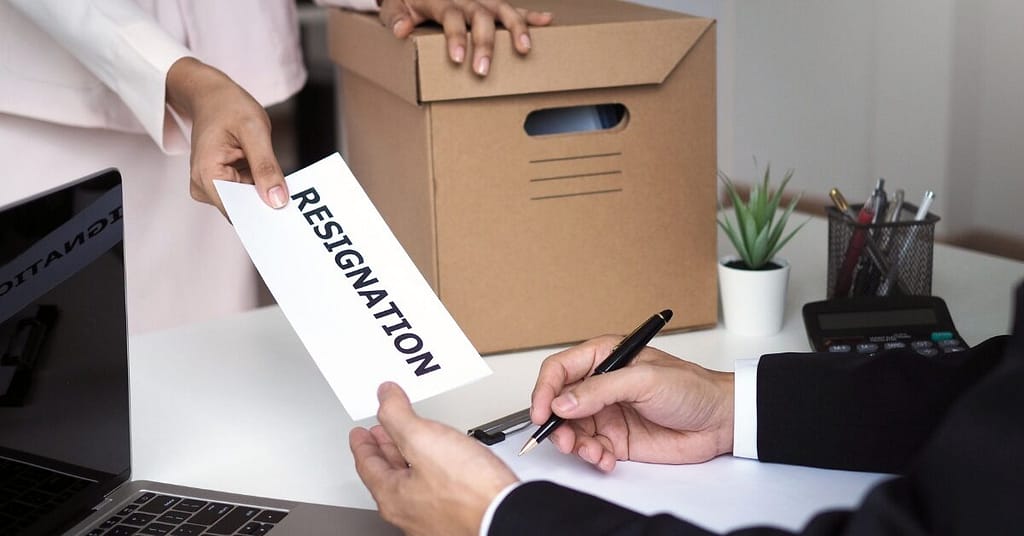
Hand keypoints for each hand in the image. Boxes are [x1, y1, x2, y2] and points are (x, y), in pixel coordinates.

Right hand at [165, 57, 288, 216]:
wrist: (212, 95)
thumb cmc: (229, 106)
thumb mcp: (255, 131)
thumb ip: (266, 167)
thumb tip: (277, 200)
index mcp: (207, 175)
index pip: (237, 211)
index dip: (263, 214)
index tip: (288, 217)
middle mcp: (204, 185)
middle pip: (242, 209)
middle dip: (267, 203)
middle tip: (294, 202)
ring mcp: (211, 186)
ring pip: (246, 202)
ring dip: (265, 194)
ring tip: (280, 182)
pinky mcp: (222, 183)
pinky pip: (246, 193)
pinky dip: (261, 187)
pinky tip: (271, 179)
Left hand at [351, 382, 517, 535]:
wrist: (508, 515)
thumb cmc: (470, 491)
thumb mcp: (424, 439)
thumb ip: (398, 415)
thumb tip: (385, 397)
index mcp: (393, 496)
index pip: (368, 464)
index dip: (362, 443)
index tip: (359, 433)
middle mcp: (410, 512)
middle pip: (388, 475)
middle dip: (385, 449)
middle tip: (382, 433)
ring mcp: (433, 517)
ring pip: (411, 482)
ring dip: (407, 458)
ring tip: (412, 441)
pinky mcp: (456, 514)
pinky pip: (433, 488)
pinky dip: (430, 469)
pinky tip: (444, 462)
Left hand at [380, 0, 553, 75]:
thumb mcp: (393, 5)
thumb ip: (395, 17)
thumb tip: (401, 30)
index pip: (450, 15)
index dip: (455, 36)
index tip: (457, 58)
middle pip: (479, 16)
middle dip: (485, 43)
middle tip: (482, 71)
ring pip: (503, 10)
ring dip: (516, 29)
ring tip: (524, 50)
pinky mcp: (491, 3)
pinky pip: (513, 8)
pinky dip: (530, 15)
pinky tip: (547, 20)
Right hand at [530, 337, 734, 471]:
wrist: (720, 421)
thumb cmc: (692, 388)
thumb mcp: (645, 380)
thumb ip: (601, 389)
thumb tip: (563, 402)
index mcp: (605, 357)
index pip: (560, 370)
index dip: (545, 390)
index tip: (543, 412)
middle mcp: (600, 385)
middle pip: (559, 403)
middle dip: (555, 424)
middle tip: (564, 440)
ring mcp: (607, 413)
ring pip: (572, 430)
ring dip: (575, 444)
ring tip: (591, 452)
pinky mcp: (616, 439)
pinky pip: (591, 449)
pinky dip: (592, 457)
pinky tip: (605, 459)